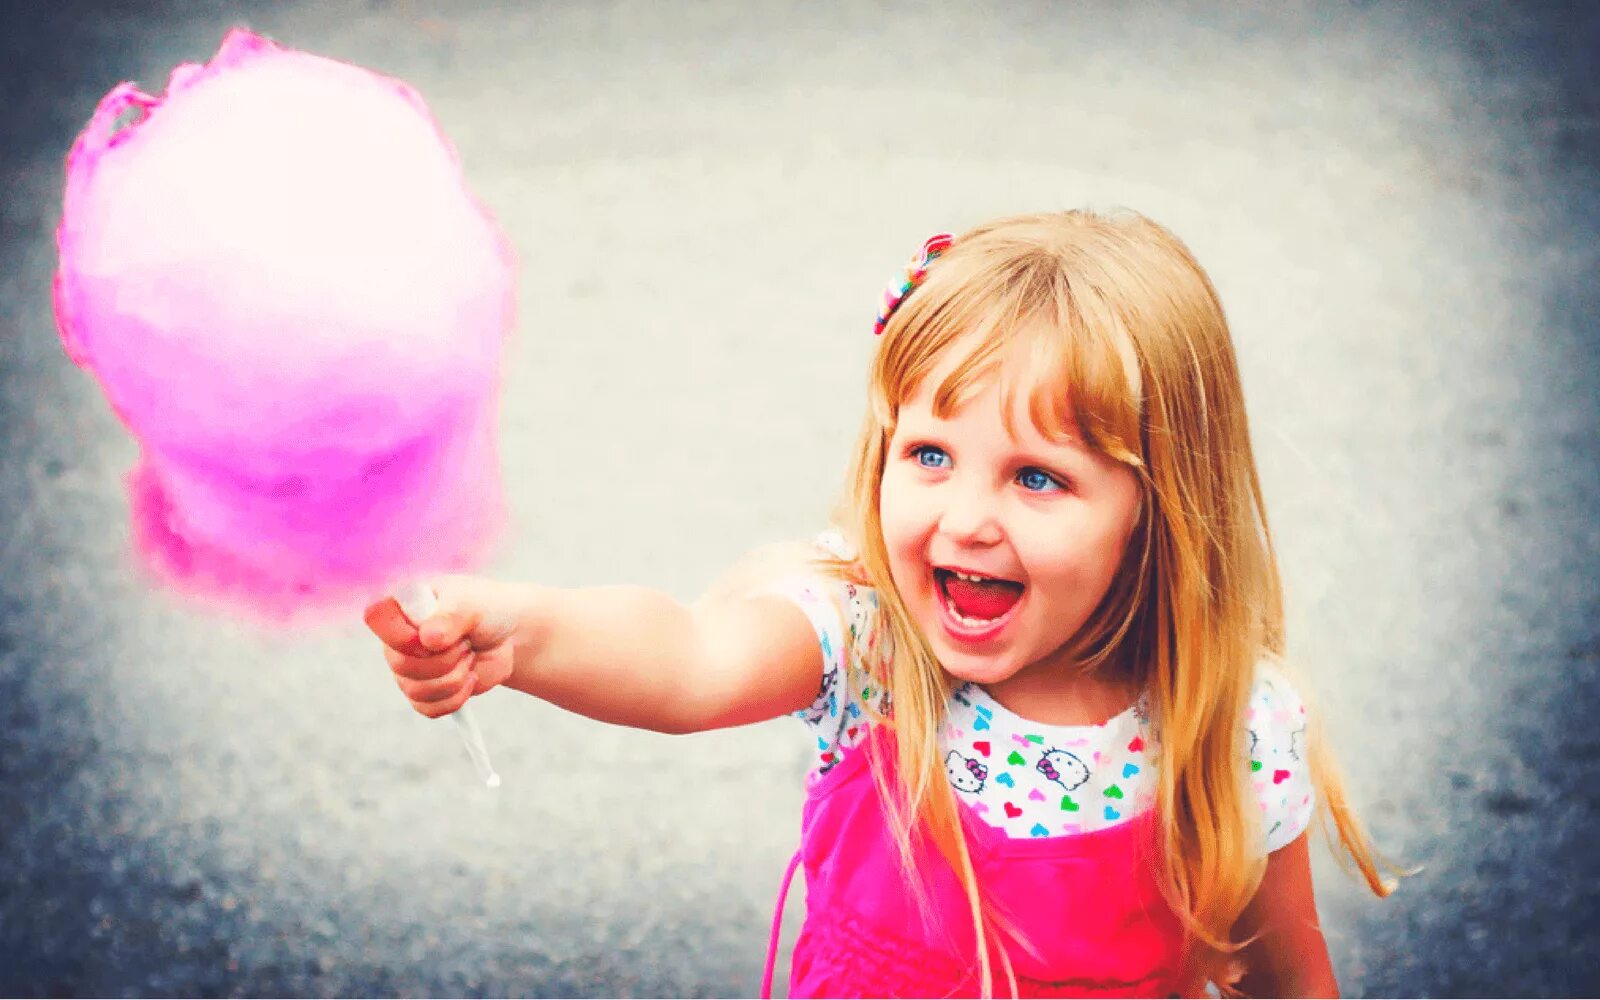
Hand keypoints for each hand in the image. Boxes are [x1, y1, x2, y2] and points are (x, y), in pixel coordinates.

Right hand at [363, 575, 519, 717]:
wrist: (506, 635)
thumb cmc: (485, 609)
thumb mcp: (472, 604)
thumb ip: (450, 617)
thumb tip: (428, 639)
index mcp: (401, 604)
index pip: (376, 616)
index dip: (404, 633)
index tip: (433, 634)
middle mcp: (396, 637)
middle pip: (401, 663)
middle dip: (445, 659)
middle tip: (466, 643)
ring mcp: (407, 668)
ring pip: (416, 690)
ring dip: (454, 677)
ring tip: (469, 656)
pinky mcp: (424, 693)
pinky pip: (428, 708)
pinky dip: (456, 697)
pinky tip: (470, 677)